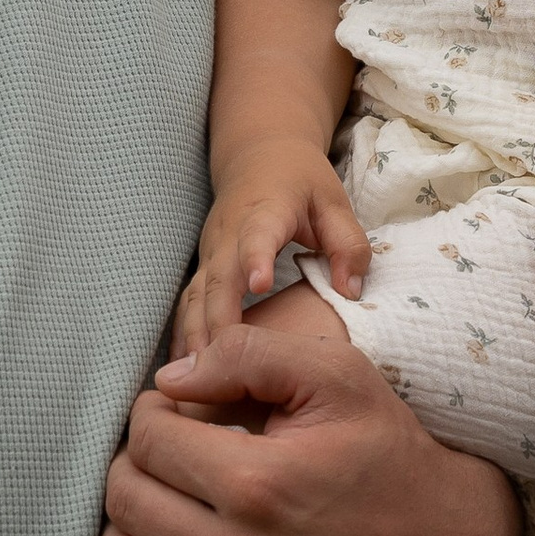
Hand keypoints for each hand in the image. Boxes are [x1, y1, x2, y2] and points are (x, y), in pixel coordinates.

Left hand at [102, 304, 522, 535]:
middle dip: (134, 467)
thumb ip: (245, 353)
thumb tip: (165, 381)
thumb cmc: (387, 452)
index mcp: (260, 485)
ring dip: (128, 534)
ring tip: (163, 513)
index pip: (147, 440)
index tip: (174, 416)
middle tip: (167, 460)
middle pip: (125, 504)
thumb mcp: (336, 375)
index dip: (151, 416)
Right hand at [173, 148, 369, 357]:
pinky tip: (185, 370)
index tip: (259, 284)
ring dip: (195, 335)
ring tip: (196, 378)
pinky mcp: (203, 268)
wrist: (258, 157)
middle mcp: (229, 234)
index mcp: (266, 211)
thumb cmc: (301, 181)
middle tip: (221, 362)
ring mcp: (211, 252)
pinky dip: (185, 335)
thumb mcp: (334, 202)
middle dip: (218, 319)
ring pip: (196, 296)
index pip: (259, 234)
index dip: (256, 258)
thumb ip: (348, 245)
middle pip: (218, 278)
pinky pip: (189, 304)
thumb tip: (349, 292)